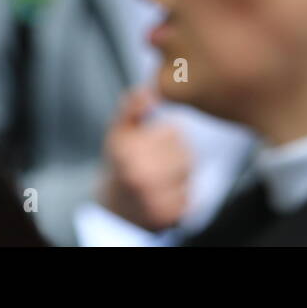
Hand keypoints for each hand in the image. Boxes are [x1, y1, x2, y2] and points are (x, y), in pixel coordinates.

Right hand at [98, 87, 190, 231]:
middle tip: (154, 164)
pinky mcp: (167, 217)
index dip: (165, 136)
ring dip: (180, 175)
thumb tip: (146, 90)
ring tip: (159, 179)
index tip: (147, 144)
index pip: (173, 133)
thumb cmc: (120, 161)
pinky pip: (191, 195)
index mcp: (128, 154)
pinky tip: (164, 195)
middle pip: (185, 155)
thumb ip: (131, 107)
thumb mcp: (120, 131)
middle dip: (174, 156)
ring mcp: (154, 201)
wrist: (115, 206)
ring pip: (190, 174)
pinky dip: (183, 194)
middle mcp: (140, 178)